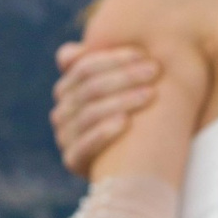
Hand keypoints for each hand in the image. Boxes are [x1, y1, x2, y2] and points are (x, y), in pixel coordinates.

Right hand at [51, 39, 160, 178]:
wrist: (135, 166)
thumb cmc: (134, 118)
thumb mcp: (123, 89)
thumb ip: (109, 65)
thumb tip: (73, 51)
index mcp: (68, 89)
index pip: (84, 67)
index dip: (114, 59)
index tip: (145, 54)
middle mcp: (62, 111)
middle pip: (89, 88)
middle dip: (124, 76)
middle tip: (155, 71)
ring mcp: (65, 137)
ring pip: (88, 113)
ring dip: (120, 101)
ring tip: (150, 94)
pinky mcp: (72, 161)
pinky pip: (84, 146)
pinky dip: (103, 132)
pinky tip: (125, 123)